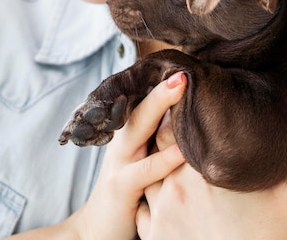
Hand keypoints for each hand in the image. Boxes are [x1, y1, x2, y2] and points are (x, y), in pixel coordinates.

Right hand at [64, 72, 187, 239]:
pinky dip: (166, 157)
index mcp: (129, 134)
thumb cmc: (130, 196)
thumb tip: (189, 118)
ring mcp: (120, 162)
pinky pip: (147, 168)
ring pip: (141, 126)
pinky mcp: (121, 186)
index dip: (162, 82)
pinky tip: (184, 148)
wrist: (97, 232)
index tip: (184, 63)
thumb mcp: (143, 162)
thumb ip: (159, 139)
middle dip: (162, 85)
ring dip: (161, 104)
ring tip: (183, 86)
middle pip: (141, 105)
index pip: (145, 101)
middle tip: (184, 68)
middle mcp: (122, 142)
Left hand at [136, 106, 286, 239]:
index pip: (180, 121)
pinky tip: (158, 186)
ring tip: (164, 149)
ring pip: (146, 169)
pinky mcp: (155, 237)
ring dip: (153, 159)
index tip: (190, 97)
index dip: (183, 107)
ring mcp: (162, 212)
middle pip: (159, 140)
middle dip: (167, 130)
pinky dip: (145, 192)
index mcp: (207, 170)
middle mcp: (176, 187)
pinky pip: (140, 205)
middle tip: (176, 117)